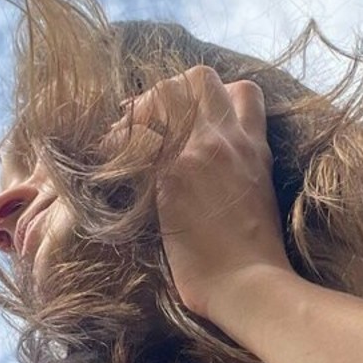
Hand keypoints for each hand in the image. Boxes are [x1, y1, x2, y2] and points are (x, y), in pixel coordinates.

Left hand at [101, 65, 292, 321]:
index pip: (242, 90)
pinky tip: (105, 166)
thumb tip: (213, 176)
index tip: (186, 120)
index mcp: (254, 146)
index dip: (212, 97)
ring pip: (165, 94)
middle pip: (199, 78)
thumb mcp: (258, 199)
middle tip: (145, 124)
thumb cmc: (255, 259)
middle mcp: (229, 138)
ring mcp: (200, 151)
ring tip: (122, 142)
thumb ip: (241, 173)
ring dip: (139, 111)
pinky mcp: (171, 174)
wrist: (251, 284)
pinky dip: (114, 143)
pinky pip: (134, 137)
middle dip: (167, 92)